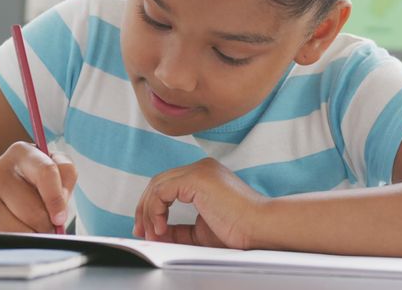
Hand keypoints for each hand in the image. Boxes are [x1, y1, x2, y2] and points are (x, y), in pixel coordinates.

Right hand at [0, 141, 75, 232]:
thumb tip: (59, 212)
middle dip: (47, 225)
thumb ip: (66, 179)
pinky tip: (18, 233)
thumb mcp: (56, 170)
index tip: (60, 219)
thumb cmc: (37, 181)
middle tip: (50, 226)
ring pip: (17, 229)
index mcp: (22, 152)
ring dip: (33, 236)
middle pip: (32, 210)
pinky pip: (4, 241)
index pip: (46, 173)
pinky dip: (17, 244)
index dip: (56, 199)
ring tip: (35, 229)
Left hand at [133, 158, 266, 248]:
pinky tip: (161, 227)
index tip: (149, 230)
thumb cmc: (240, 230)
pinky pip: (162, 190)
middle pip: (158, 183)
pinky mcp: (197, 177)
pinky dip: (156, 210)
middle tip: (142, 232)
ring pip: (157, 185)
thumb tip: (156, 232)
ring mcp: (199, 170)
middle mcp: (201, 168)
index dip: (152, 208)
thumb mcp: (200, 231)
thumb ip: (179, 229)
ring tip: (153, 234)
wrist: (259, 227)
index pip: (167, 185)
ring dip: (148, 212)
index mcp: (205, 176)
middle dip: (144, 209)